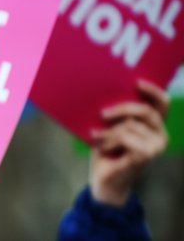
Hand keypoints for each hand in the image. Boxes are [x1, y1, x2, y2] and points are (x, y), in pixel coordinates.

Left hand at [89, 79, 168, 206]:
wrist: (104, 178)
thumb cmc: (106, 148)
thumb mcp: (111, 125)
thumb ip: (118, 112)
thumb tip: (107, 89)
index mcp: (154, 124)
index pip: (162, 102)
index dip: (152, 90)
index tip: (136, 82)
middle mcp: (161, 134)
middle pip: (145, 110)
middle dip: (121, 109)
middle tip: (102, 114)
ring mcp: (157, 146)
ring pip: (130, 124)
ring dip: (109, 131)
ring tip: (98, 137)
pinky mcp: (147, 155)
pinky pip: (125, 137)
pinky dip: (109, 140)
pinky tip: (102, 146)